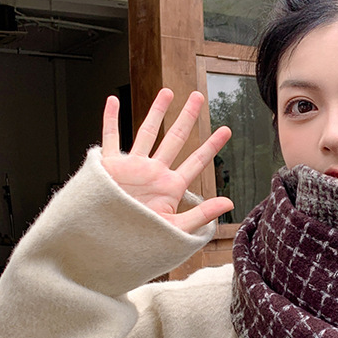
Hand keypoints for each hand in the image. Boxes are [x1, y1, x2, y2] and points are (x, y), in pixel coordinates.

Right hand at [101, 88, 233, 233]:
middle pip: (175, 138)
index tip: (226, 130)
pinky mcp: (110, 168)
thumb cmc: (139, 242)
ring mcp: (132, 168)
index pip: (197, 161)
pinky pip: (110, 139)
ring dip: (156, 112)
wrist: (108, 245)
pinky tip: (113, 102)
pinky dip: (110, 119)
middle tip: (199, 97)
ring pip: (146, 133)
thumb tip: (229, 202)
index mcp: (170, 187)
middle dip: (187, 117)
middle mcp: (153, 174)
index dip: (212, 145)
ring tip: (168, 93)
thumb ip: (202, 215)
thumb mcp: (175, 229)